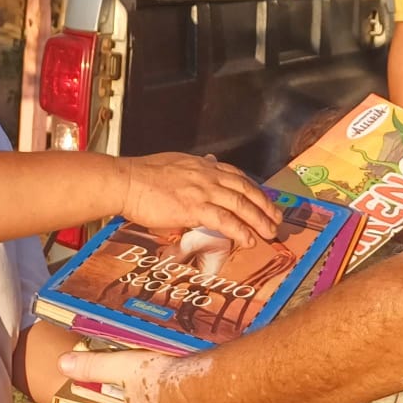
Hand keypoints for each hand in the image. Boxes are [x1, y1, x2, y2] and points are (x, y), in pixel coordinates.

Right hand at [119, 153, 280, 248]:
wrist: (126, 181)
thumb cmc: (143, 175)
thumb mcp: (175, 163)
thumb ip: (194, 167)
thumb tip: (207, 162)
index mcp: (202, 165)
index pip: (236, 175)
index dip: (254, 188)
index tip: (264, 199)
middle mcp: (207, 175)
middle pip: (245, 189)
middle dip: (264, 205)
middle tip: (277, 218)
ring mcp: (202, 190)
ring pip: (240, 204)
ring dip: (258, 219)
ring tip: (270, 233)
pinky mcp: (194, 207)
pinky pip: (224, 220)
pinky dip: (240, 230)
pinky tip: (248, 240)